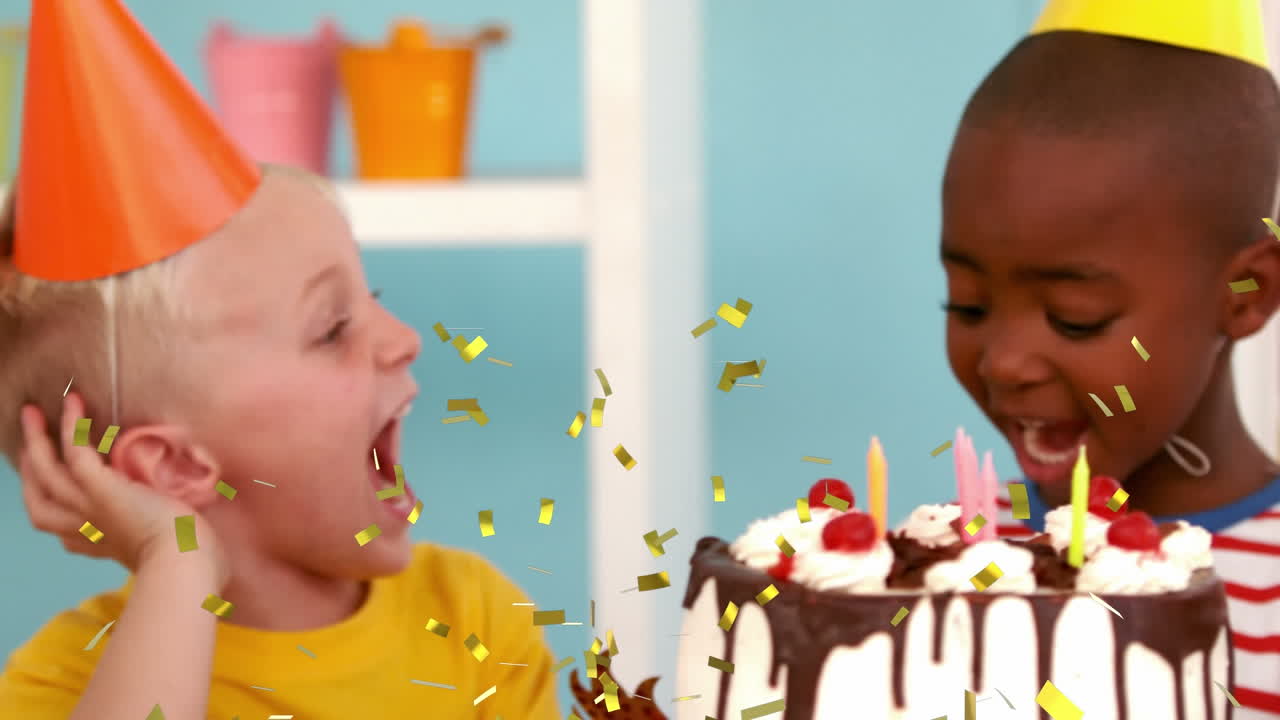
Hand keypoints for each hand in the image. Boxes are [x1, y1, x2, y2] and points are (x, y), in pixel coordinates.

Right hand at [17, 393, 228, 588]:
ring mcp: (89, 508)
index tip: (61, 490)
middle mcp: (86, 528)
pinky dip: (72, 426)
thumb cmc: (190, 559)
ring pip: (47, 472)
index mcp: (102, 545)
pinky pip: (75, 452)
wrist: (186, 561)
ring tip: (33, 413)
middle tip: (30, 441)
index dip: (56, 511)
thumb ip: (163, 535)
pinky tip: (73, 403)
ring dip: (36, 440)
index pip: (65, 531)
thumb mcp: (167, 547)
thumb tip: (182, 526)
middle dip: (31, 470)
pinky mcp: (100, 489)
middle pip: (40, 501)